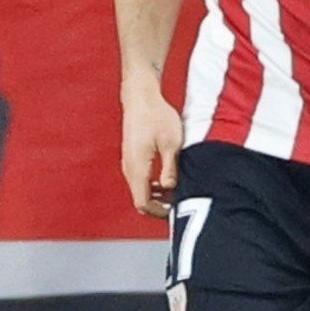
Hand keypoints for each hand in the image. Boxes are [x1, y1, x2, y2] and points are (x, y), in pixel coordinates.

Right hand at [120, 83, 182, 218]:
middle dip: (159, 206)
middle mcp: (129, 169)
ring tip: (178, 193)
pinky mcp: (132, 158)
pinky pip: (140, 179)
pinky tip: (169, 180)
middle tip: (180, 204)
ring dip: (157, 196)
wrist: (141, 98)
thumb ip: (170, 168)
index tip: (176, 211)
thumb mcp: (171, 143)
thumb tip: (171, 188)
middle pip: (140, 199)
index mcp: (137, 168)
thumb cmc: (157, 117)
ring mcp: (129, 163)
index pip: (142, 202)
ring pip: (140, 190)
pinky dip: (153, 185)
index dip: (158, 212)